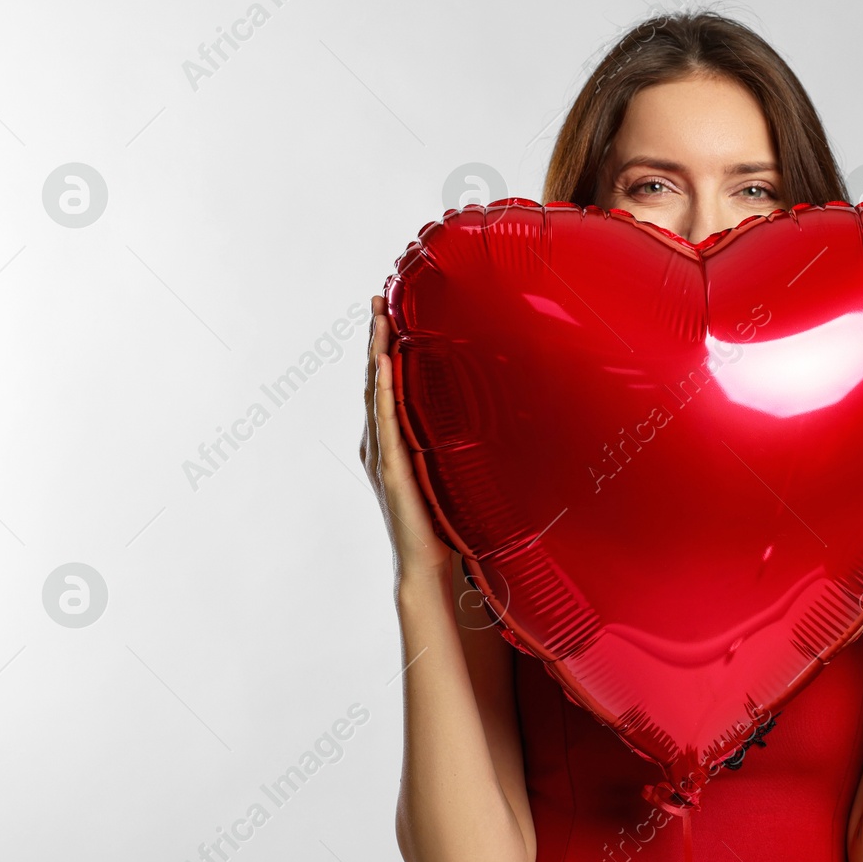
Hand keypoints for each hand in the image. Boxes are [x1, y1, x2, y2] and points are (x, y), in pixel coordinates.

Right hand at [361, 294, 452, 581]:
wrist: (429, 563)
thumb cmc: (441, 521)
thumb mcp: (451, 469)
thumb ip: (455, 442)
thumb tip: (488, 415)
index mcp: (393, 441)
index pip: (386, 383)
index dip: (385, 346)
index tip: (390, 309)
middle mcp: (380, 442)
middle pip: (374, 378)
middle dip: (375, 336)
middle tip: (377, 297)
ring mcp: (382, 454)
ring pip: (375, 392)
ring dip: (375, 352)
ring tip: (378, 318)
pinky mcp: (392, 468)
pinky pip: (385, 421)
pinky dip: (383, 391)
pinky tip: (383, 366)